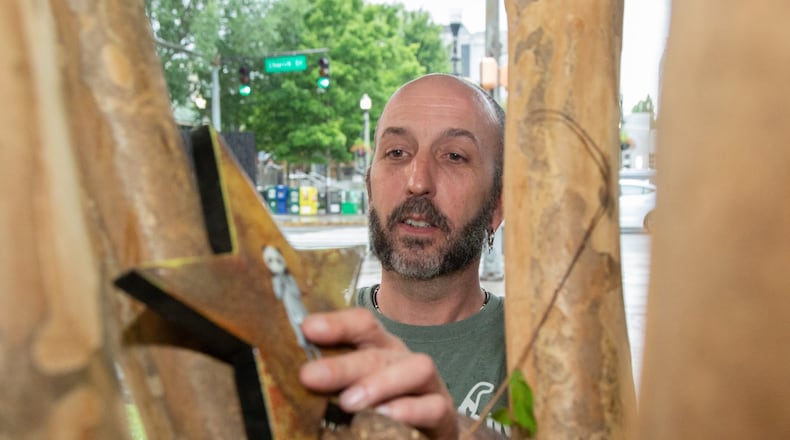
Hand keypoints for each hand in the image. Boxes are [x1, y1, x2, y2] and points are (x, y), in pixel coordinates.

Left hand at [299, 308, 458, 438]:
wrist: (423, 436)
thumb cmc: (380, 412)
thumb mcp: (352, 392)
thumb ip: (330, 384)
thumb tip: (297, 377)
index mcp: (380, 350)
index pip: (363, 326)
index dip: (337, 324)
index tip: (307, 328)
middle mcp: (405, 361)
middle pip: (379, 351)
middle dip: (344, 363)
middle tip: (311, 376)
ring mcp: (429, 386)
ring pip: (416, 368)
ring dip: (381, 383)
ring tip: (349, 402)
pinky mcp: (443, 415)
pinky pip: (434, 407)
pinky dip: (410, 410)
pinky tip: (387, 416)